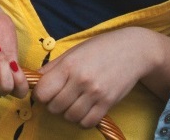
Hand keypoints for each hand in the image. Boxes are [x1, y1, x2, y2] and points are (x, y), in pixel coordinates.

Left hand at [33, 28, 162, 128]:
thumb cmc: (100, 48)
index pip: (42, 92)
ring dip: (68, 113)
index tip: (46, 91)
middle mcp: (81, 80)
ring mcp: (95, 93)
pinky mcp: (108, 103)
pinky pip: (87, 122)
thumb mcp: (74, 51)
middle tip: (61, 96)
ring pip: (70, 117)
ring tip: (74, 101)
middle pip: (54, 107)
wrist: (132, 50)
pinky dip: (82, 120)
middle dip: (54, 104)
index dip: (41, 94)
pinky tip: (84, 109)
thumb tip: (36, 80)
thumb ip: (53, 67)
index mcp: (69, 65)